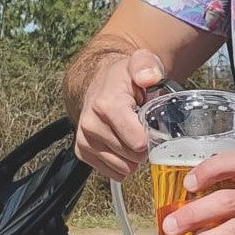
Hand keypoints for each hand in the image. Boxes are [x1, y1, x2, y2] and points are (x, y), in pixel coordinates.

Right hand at [74, 49, 163, 179]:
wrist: (102, 81)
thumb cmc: (124, 77)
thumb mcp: (140, 62)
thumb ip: (146, 66)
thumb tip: (148, 77)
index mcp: (106, 105)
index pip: (137, 142)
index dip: (151, 136)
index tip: (152, 123)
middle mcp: (90, 124)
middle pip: (133, 156)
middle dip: (144, 146)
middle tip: (142, 127)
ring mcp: (84, 140)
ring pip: (123, 167)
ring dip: (133, 156)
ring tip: (131, 133)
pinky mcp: (82, 151)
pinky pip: (113, 172)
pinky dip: (123, 163)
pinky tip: (123, 143)